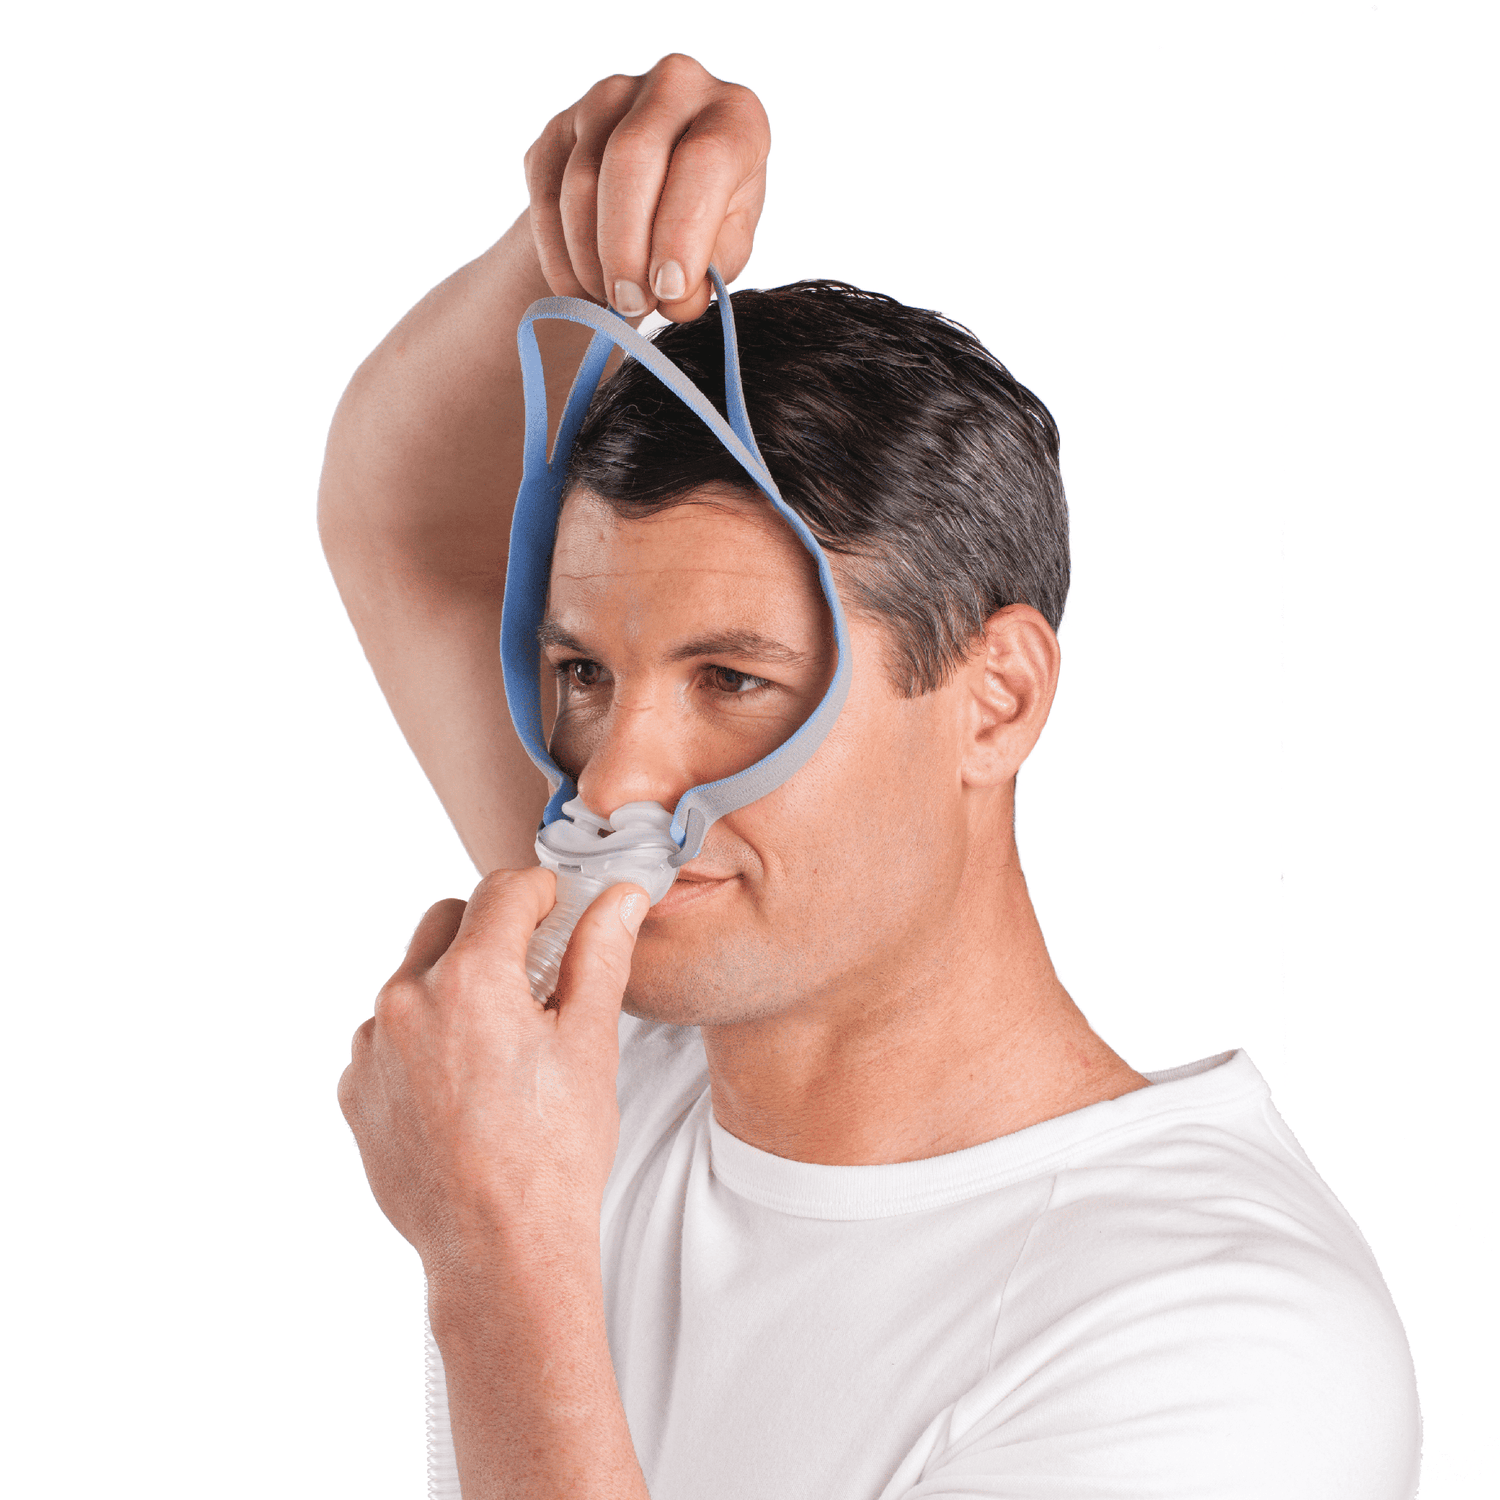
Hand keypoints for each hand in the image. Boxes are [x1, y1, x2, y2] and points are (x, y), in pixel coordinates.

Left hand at [337, 868, 648, 1284]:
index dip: (542, 894)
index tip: (561, 913)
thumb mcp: (590, 1044)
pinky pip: (388, 1036)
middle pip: (449, 921)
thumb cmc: (553, 1155)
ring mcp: (371, 1049)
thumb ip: (599, 956)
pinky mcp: (355, 1091)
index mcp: (469, 979)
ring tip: (500, 1046)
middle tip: (536, 978)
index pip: (503, 891)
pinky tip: (465, 1085)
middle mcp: (406, 1001)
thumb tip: (618, 900)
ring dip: (454, 987)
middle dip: (493, 933)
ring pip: (414, 978)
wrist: (500, 1252)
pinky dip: (423, 1039)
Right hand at [524, 52, 769, 322]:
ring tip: (611, 298)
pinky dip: (558, 254)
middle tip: (630, 303)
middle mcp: (675, 84)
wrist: (656, 202)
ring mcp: (609, 97)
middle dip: (625, 247)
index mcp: (735, 114)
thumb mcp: (727, 250)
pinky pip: (544, 194)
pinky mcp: (560, 126)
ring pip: (581, 180)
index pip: (705, 160)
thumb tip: (675, 299)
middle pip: (631, 159)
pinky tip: (580, 285)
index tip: (667, 290)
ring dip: (590, 256)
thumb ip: (711, 273)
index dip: (681, 232)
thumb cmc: (706, 225)